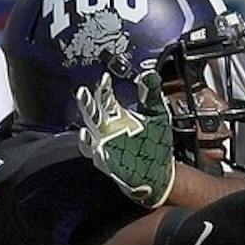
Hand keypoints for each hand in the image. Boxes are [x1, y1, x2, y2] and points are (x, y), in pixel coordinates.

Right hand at [77, 70, 175, 208]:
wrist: (161, 170)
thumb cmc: (156, 142)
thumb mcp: (158, 113)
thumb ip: (151, 94)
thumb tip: (149, 74)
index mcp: (118, 115)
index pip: (105, 98)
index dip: (104, 88)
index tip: (106, 78)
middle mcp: (109, 130)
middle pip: (92, 115)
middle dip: (86, 104)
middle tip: (83, 93)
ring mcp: (107, 148)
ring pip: (89, 140)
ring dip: (85, 136)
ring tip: (84, 132)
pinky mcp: (111, 165)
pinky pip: (101, 160)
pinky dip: (99, 157)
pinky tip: (100, 152)